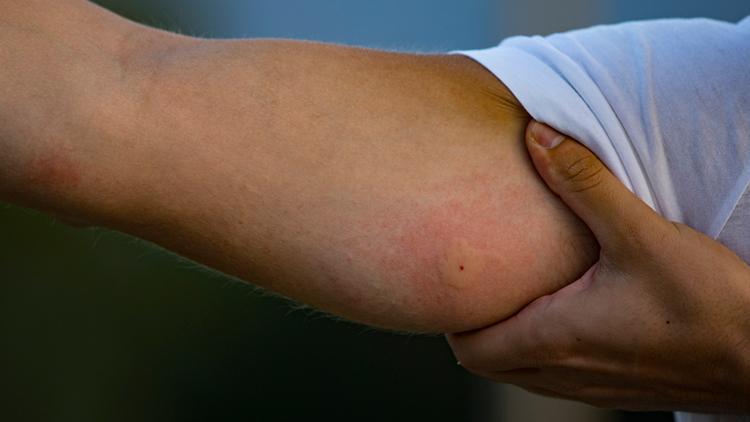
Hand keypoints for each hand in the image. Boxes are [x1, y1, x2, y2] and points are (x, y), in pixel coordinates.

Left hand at [447, 121, 749, 411]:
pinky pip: (558, 378)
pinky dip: (542, 352)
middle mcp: (566, 373)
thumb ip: (584, 184)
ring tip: (517, 294)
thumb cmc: (710, 305)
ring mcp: (594, 388)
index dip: (452, 320)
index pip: (471, 350)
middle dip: (475, 326)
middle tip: (481, 282)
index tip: (457, 282)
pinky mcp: (620, 389)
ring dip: (508, 339)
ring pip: (522, 373)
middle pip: (489, 364)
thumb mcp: (642, 235)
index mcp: (555, 339)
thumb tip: (536, 137)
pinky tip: (566, 314)